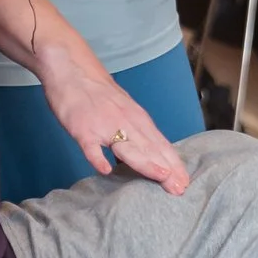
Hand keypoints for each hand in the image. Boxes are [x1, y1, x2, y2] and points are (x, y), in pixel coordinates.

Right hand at [43, 61, 190, 194]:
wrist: (72, 69)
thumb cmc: (98, 92)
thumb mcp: (125, 108)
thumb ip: (136, 130)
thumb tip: (150, 153)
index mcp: (137, 118)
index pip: (160, 144)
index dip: (173, 163)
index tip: (185, 182)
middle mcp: (126, 122)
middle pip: (149, 148)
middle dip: (167, 169)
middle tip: (180, 188)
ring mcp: (104, 126)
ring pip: (127, 147)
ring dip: (145, 162)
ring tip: (161, 177)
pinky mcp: (82, 129)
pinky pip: (90, 146)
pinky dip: (97, 158)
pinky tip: (105, 170)